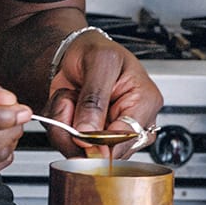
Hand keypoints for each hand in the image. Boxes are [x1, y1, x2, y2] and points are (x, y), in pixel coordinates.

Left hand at [45, 31, 161, 158]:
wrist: (76, 52)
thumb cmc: (96, 51)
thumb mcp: (99, 64)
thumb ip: (93, 100)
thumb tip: (87, 134)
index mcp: (145, 102)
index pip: (128, 137)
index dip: (101, 142)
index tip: (78, 134)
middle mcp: (133, 124)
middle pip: (106, 151)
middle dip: (78, 131)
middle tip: (69, 101)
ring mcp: (113, 134)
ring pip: (85, 153)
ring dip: (65, 128)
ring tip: (70, 100)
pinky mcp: (93, 139)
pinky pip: (70, 146)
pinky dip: (60, 128)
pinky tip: (67, 109)